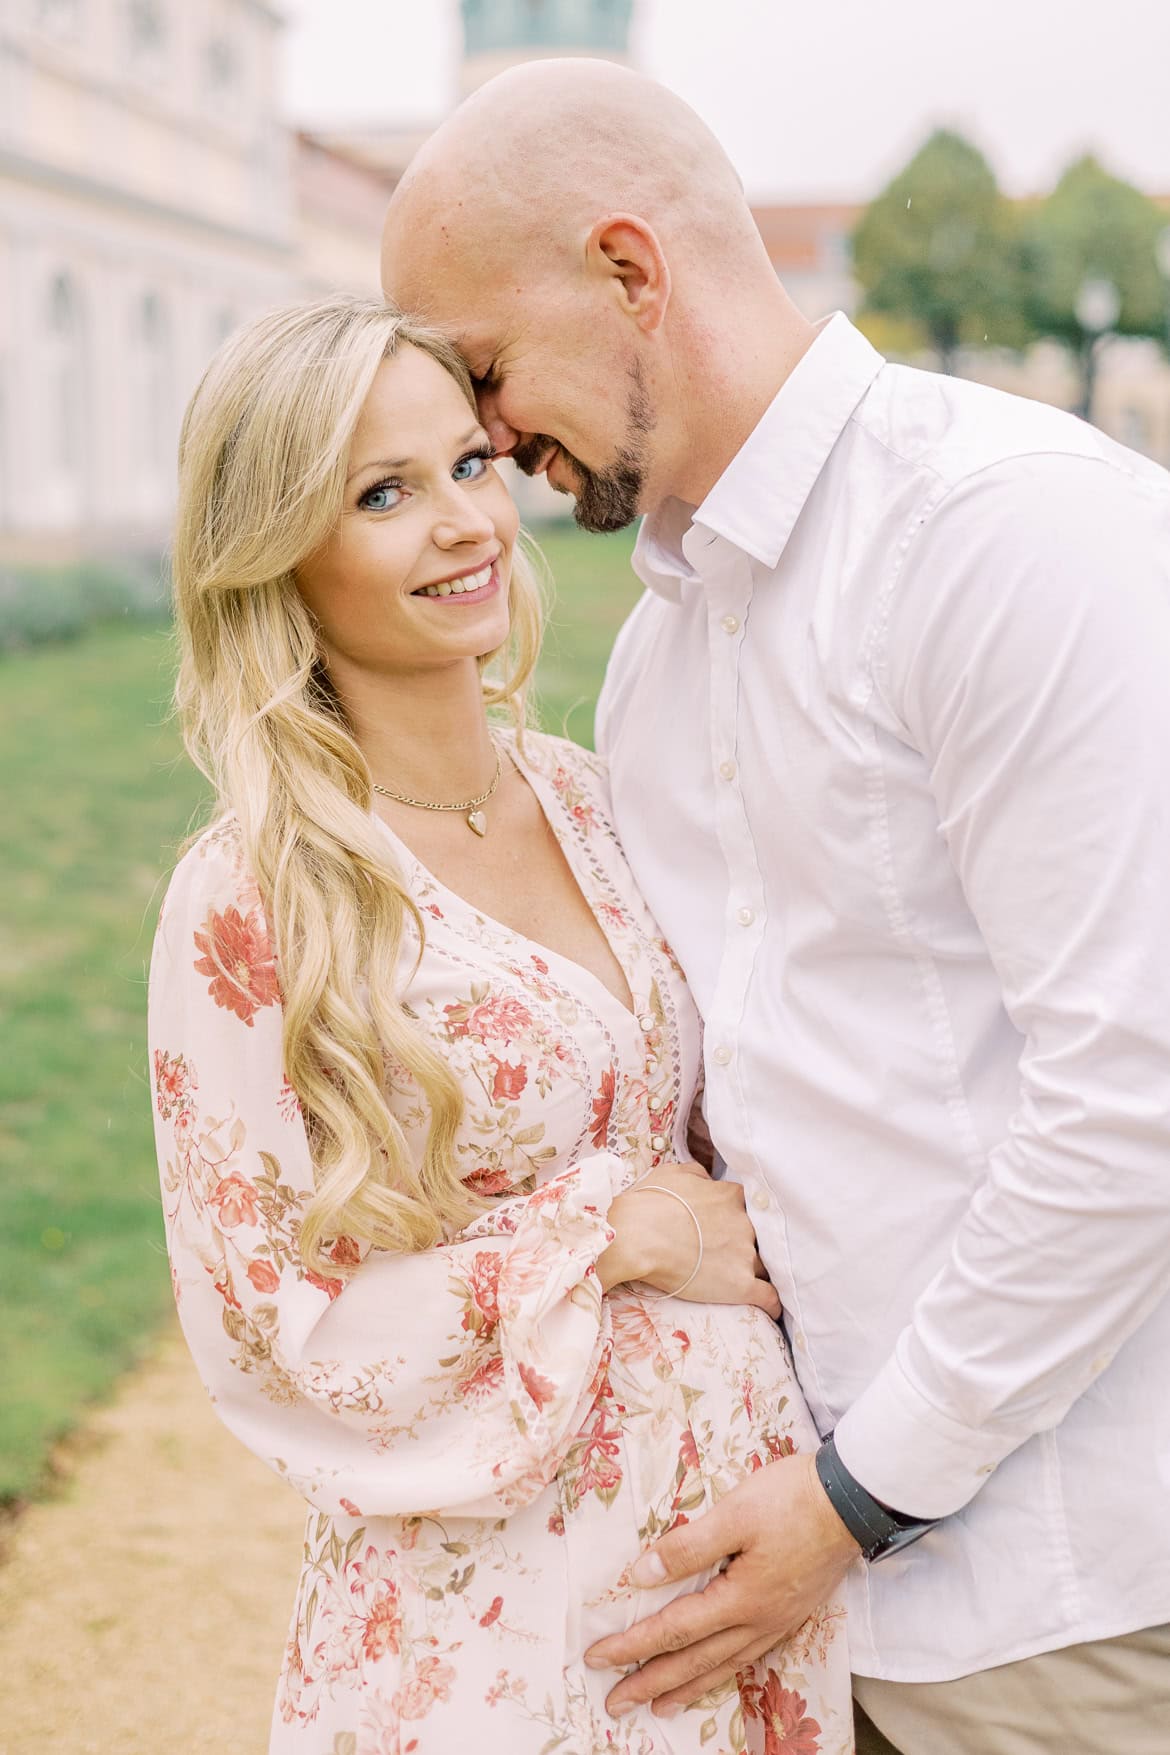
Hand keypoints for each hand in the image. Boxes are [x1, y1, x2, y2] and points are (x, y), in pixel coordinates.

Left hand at [584, 1453, 858, 1718]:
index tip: (598, 1657)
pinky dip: (720, 1673)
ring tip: (659, 1706)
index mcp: (741, 1598)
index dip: (633, 1645)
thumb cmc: (792, 1499)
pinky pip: (746, 1657)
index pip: (674, 1630)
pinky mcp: (790, 1613)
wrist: (852, 1501)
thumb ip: (688, 1546)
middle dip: (651, 1682)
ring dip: (686, 1687)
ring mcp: (777, 1622)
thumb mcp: (735, 1512)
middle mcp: (758, 1621)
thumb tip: (643, 1573)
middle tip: (616, 1703)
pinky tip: (713, 1673)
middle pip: (695, 1661)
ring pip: (722, 1666)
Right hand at [600, 1163, 780, 1316]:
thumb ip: (699, 1174)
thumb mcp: (673, 1173)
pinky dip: (772, 1302)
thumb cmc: (649, 1203)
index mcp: (731, 1197)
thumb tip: (708, 1180)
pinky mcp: (741, 1286)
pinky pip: (770, 1296)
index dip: (739, 1218)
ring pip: (765, 1265)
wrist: (637, 1236)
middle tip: (728, 1254)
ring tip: (746, 1281)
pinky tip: (770, 1307)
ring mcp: (745, 1255)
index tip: (729, 1226)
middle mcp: (745, 1223)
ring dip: (758, 1272)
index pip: (749, 1207)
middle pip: (759, 1236)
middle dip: (747, 1244)